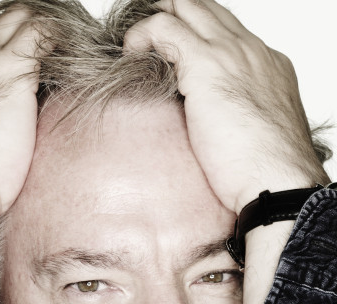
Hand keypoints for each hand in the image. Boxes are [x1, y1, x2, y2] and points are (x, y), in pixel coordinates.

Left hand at [124, 0, 328, 213]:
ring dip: (157, 21)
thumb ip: (236, 118)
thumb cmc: (264, 174)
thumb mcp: (254, 136)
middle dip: (175, 16)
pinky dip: (142, 34)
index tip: (172, 53)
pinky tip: (130, 54)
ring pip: (187, 8)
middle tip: (148, 37)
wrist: (276, 183)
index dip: (197, 35)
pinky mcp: (205, 65)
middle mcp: (251, 52)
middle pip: (207, 11)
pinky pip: (164, 28)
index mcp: (267, 67)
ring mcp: (230, 54)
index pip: (227, 33)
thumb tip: (210, 130)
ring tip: (135, 46)